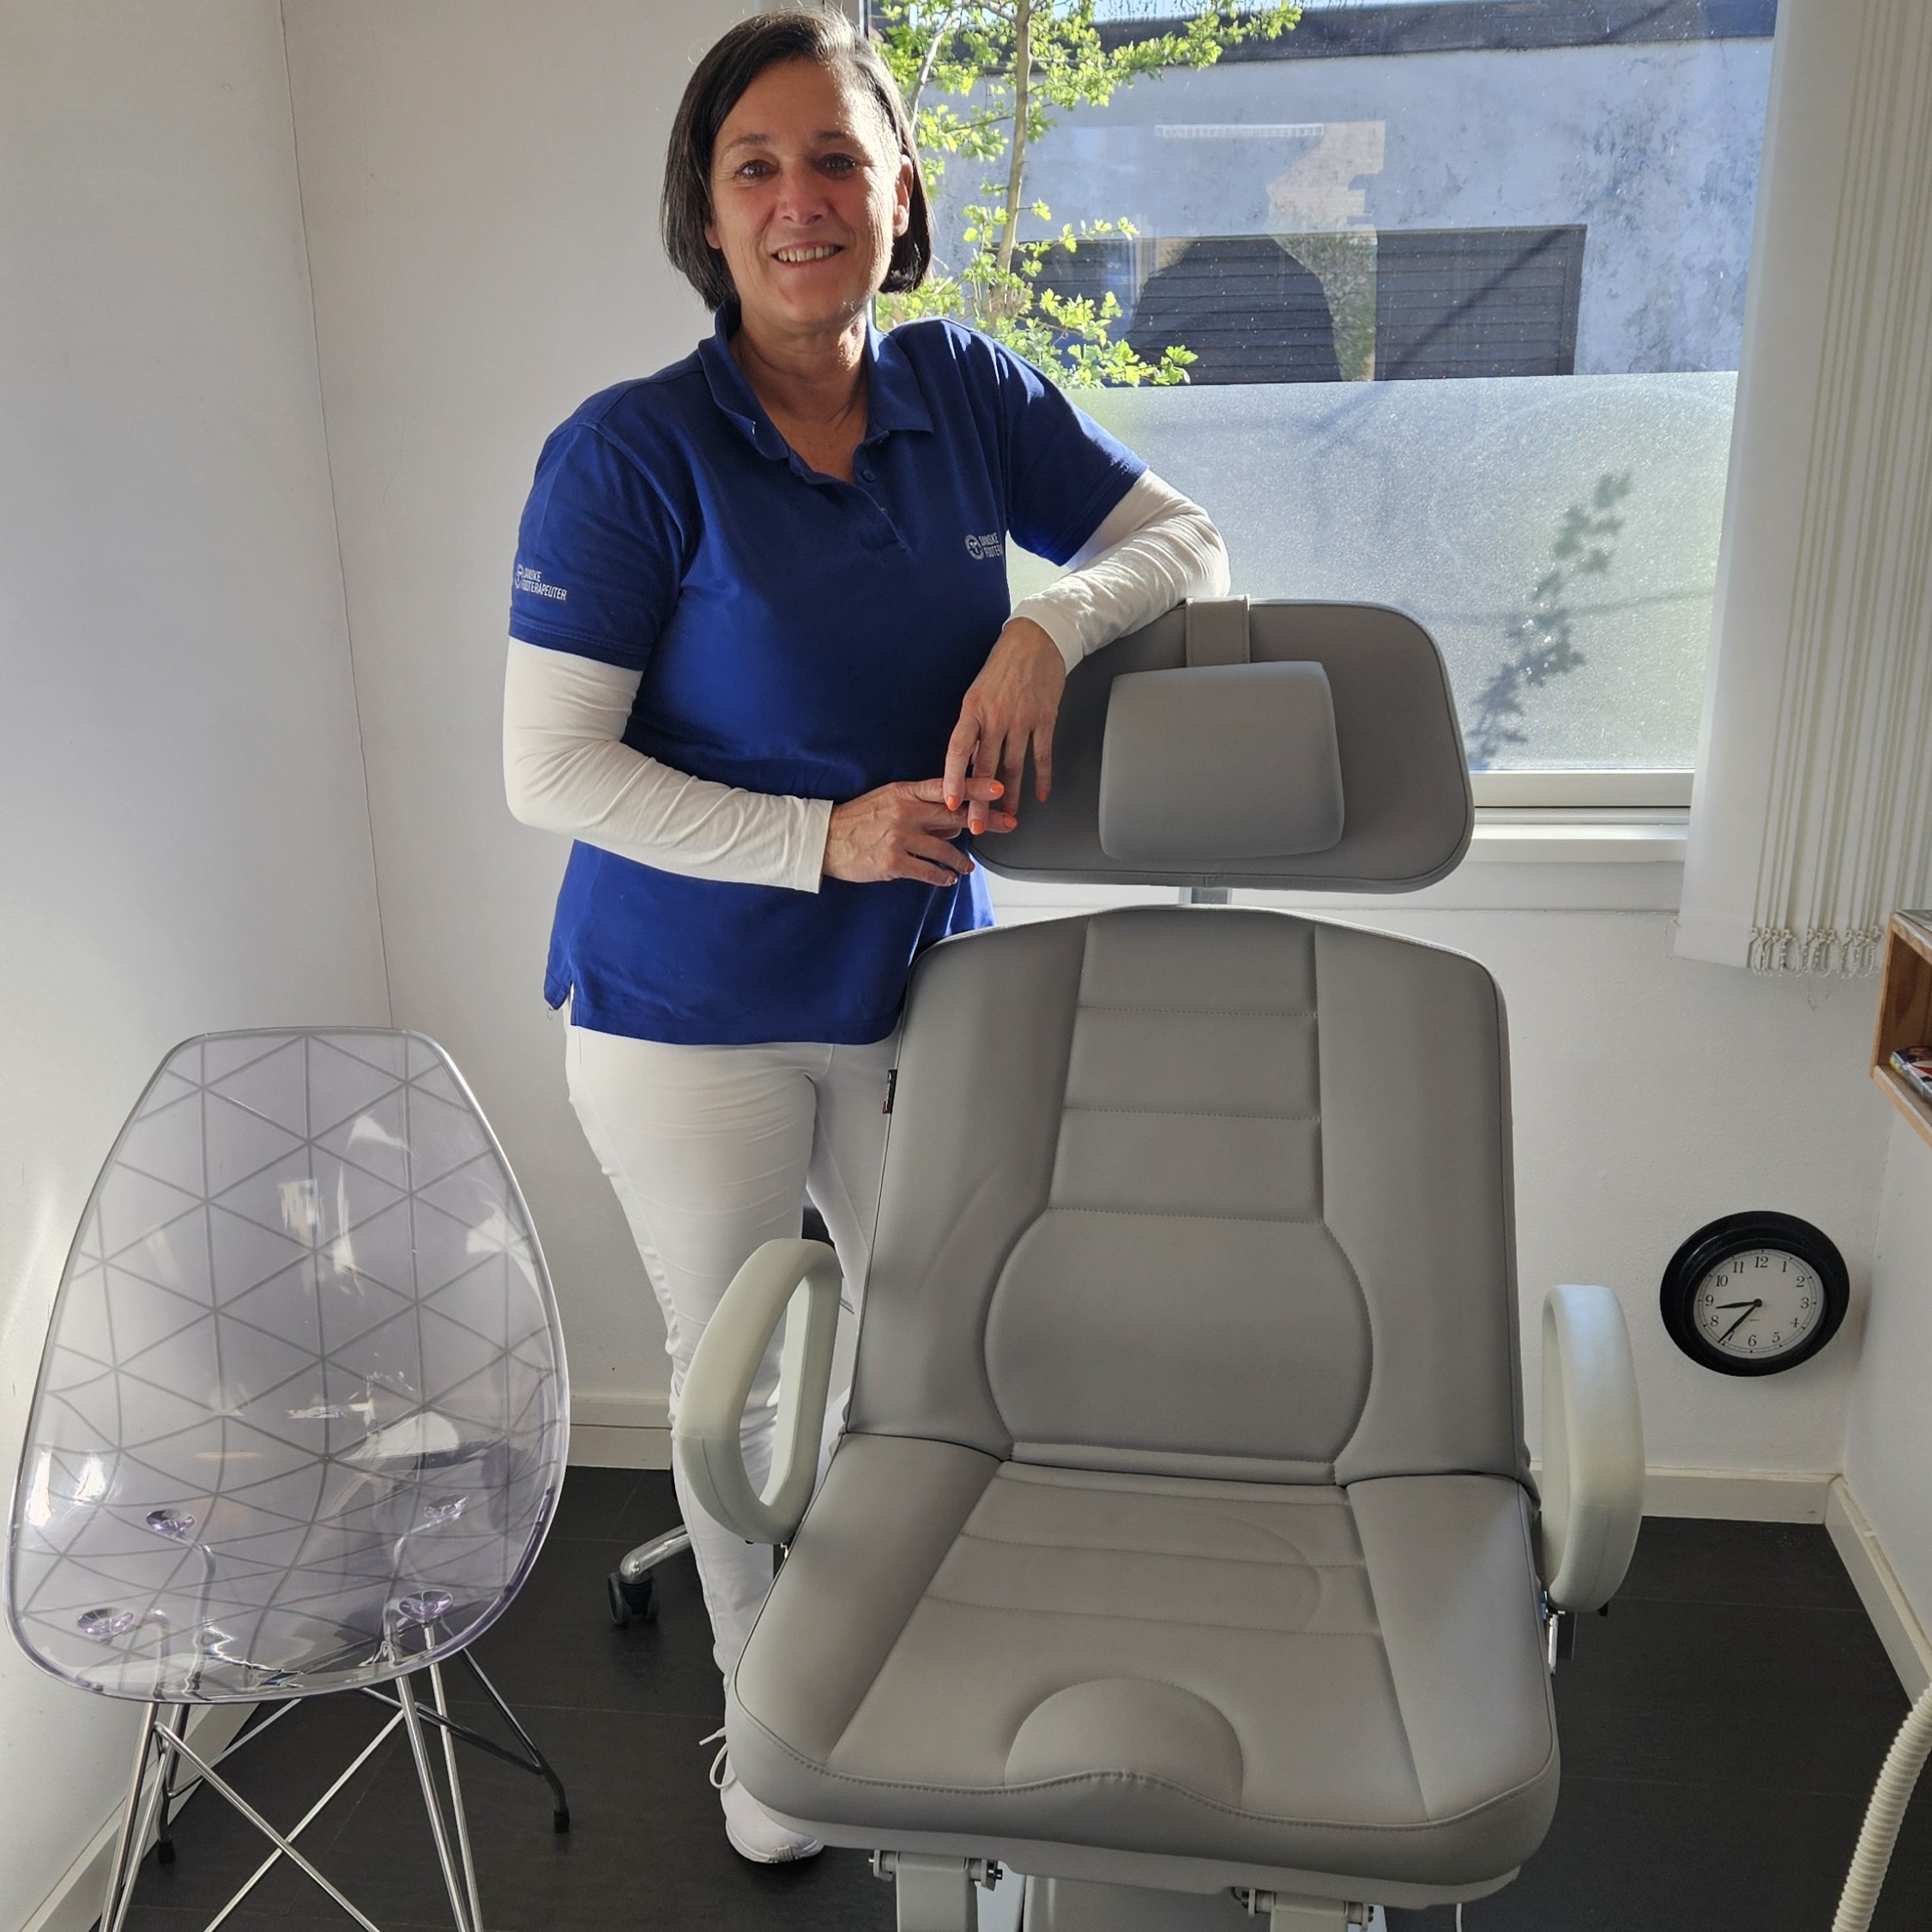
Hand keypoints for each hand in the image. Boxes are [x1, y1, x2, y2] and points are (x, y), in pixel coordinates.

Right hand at [823, 776, 1011, 886]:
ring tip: (968, 867)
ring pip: (944, 849)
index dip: (974, 787)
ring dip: (961, 860)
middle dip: (984, 820)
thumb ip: (919, 805)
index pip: (946, 787)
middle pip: (954, 815)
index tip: (998, 788)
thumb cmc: (856, 820)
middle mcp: (905, 812)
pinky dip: (942, 876)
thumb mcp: (887, 800)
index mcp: (904, 792)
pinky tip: (948, 879)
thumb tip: (949, 816)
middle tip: (1006, 824)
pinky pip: (927, 871)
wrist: (824, 839)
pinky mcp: (893, 862)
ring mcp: (899, 837)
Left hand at [944, 617, 1066, 834]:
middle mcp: (996, 716)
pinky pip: (1042, 754)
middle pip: (985, 767)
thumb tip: (968, 763)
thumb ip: (973, 729)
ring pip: (1013, 767)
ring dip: (1010, 796)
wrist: (1036, 639)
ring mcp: (1022, 719)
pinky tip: (1040, 794)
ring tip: (1008, 817)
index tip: (950, 802)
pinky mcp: (1045, 718)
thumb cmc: (1002, 667)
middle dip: (980, 802)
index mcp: (973, 709)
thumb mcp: (977, 694)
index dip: (953, 778)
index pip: (958, 750)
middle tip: (977, 826)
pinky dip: (1042, 777)